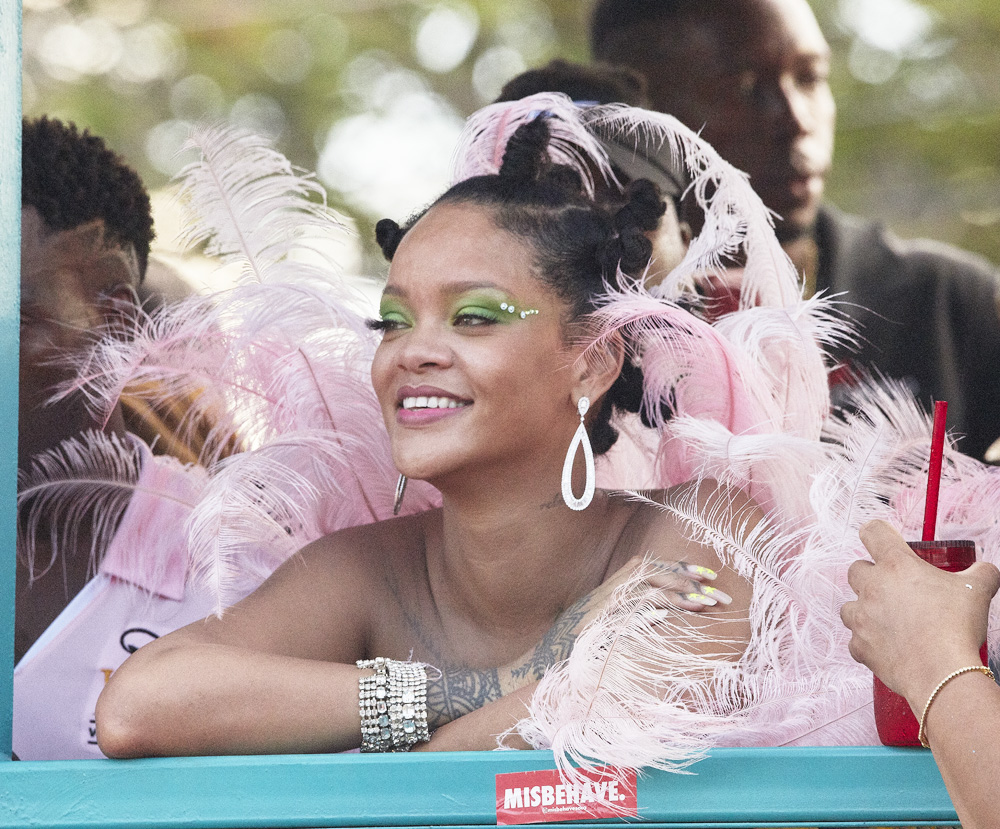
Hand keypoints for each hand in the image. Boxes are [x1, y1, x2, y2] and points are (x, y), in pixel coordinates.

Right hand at [502, 556, 728, 689]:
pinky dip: (643, 614)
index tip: (708, 575)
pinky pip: (623, 615)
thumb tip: (667, 611)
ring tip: (702, 607)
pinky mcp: (594, 628)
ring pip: (643, 591)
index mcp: (612, 591)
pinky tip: (663, 619)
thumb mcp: (607, 626)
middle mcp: (606, 594)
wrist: (544, 669)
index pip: (649, 567)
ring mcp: (600, 610)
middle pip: (651, 573)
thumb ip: (633, 614)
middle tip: (718, 595)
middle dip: (687, 580)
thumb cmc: (580, 654)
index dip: (679, 567)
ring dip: (675, 597)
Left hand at [840, 520, 998, 709]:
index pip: (873, 532)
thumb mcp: (977, 590)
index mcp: (897, 565)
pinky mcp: (859, 645)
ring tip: (889, 619)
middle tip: (894, 588)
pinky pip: (855, 640)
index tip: (883, 541)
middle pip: (856, 569)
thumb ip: (981, 573)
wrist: (942, 672)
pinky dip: (867, 642)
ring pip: (849, 605)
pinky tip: (886, 646)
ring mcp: (861, 617)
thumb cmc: (955, 628)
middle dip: (871, 575)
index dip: (877, 533)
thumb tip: (984, 571)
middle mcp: (872, 587)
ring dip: (864, 609)